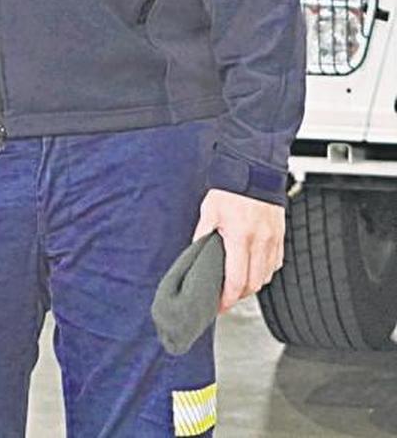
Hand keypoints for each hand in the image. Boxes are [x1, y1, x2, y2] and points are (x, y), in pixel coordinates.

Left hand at [192, 187, 284, 310]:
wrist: (255, 170)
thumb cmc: (230, 188)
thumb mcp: (209, 209)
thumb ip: (203, 234)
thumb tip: (195, 253)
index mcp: (240, 237)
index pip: (236, 279)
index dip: (227, 298)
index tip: (219, 305)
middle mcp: (260, 242)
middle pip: (253, 284)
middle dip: (238, 295)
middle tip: (226, 297)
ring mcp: (273, 241)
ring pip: (265, 277)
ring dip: (252, 285)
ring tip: (237, 283)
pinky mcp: (280, 238)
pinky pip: (275, 265)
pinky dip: (264, 272)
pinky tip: (253, 268)